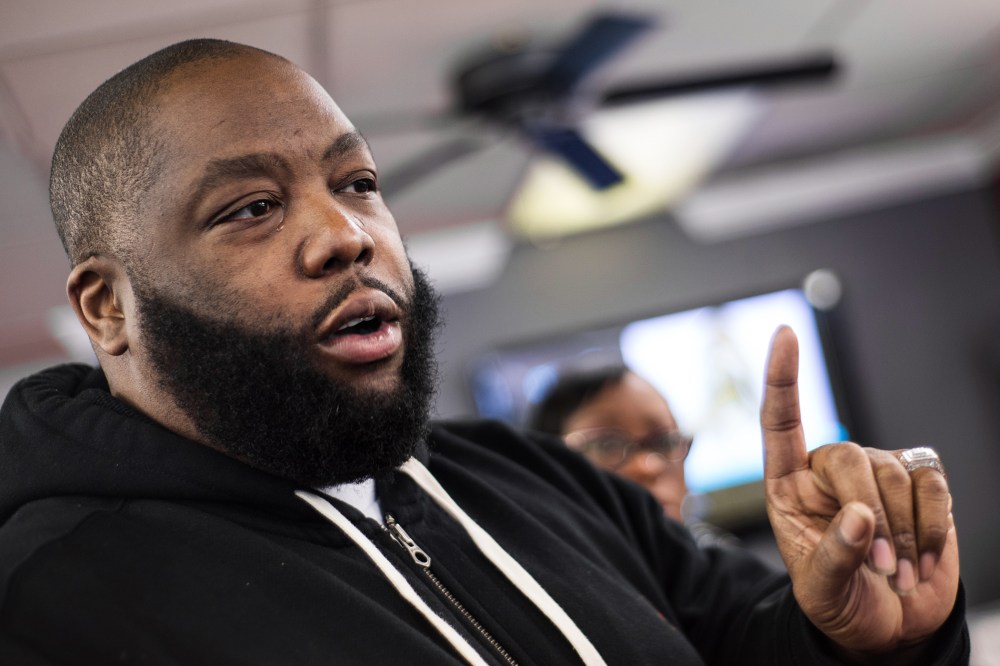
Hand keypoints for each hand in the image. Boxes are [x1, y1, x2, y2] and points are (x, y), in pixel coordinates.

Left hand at [760, 326, 958, 656]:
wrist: (889, 626)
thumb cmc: (841, 603)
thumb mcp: (822, 592)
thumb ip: (834, 555)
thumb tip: (860, 515)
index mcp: (789, 486)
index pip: (780, 422)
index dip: (782, 378)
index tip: (784, 333)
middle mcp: (830, 470)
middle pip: (850, 456)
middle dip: (869, 515)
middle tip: (877, 570)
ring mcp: (877, 473)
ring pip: (894, 472)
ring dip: (902, 533)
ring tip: (894, 574)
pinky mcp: (921, 484)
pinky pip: (933, 484)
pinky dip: (932, 526)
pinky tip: (922, 559)